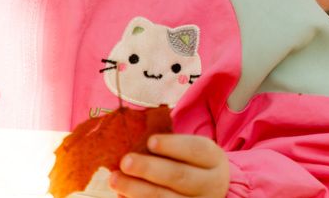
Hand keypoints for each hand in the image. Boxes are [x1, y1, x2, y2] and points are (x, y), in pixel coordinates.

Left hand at [110, 134, 229, 196]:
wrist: (208, 191)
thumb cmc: (191, 164)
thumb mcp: (192, 151)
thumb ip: (171, 145)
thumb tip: (136, 137)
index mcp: (213, 160)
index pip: (195, 150)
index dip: (173, 145)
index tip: (150, 141)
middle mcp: (210, 184)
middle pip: (180, 176)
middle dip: (150, 168)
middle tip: (126, 161)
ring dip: (137, 190)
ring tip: (114, 179)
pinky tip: (122, 195)